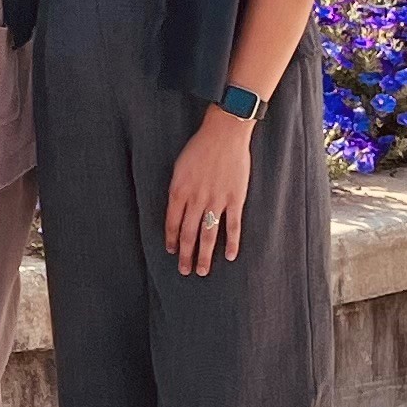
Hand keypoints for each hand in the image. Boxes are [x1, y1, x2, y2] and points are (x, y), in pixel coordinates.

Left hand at [164, 111, 255, 274]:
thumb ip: (178, 190)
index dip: (171, 239)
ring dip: (205, 255)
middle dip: (186, 254)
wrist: (224, 134)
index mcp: (179, 190)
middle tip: (185, 271)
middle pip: (188, 234)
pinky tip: (230, 256)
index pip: (172, 222)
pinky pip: (233, 226)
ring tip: (203, 271)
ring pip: (209, 234)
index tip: (171, 251)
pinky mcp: (235, 199)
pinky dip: (232, 242)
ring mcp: (216, 200)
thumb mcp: (180, 167)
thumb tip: (177, 210)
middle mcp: (196, 199)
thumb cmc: (199, 148)